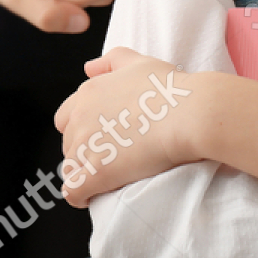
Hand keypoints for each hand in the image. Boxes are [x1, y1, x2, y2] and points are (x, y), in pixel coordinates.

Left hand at [54, 46, 257, 206]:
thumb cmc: (170, 89)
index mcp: (88, 93)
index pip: (66, 118)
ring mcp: (86, 146)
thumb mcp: (140, 62)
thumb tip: (88, 68)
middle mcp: (80, 117)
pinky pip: (74, 191)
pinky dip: (79, 196)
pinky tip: (93, 196)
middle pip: (68, 143)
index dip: (83, 129)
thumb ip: (111, 61)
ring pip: (71, 167)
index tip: (101, 137)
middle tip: (112, 156)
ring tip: (110, 177)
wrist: (190, 115)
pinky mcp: (96, 173)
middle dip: (84, 151)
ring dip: (86, 173)